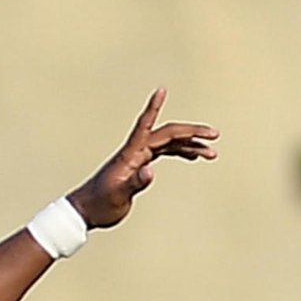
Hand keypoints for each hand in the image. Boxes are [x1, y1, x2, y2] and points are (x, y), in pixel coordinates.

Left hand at [69, 90, 217, 230]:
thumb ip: (134, 183)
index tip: (162, 89)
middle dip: (191, 132)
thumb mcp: (118, 196)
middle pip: (167, 134)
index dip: (154, 107)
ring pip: (169, 144)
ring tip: (211, 153)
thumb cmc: (99, 204)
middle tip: (214, 135)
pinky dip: (180, 152)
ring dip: (190, 145)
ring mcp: (138, 158)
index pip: (145, 125)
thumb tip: (150, 172)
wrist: (86, 211)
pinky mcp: (140, 166)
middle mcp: (135, 152)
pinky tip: (193, 156)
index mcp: (130, 154)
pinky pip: (164, 153)